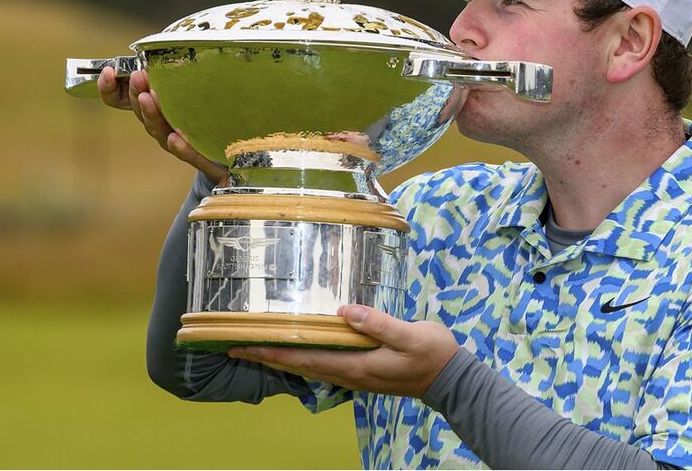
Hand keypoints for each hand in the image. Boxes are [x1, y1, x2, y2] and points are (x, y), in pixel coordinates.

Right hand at [97, 66, 228, 184]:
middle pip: (141, 112)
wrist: (236, 148)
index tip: (108, 72)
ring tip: (149, 97)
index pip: (121, 100)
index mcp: (155, 107)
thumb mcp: (192, 83)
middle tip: (138, 76)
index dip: (109, 89)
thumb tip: (169, 41)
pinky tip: (175, 137)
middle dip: (136, 93)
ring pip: (159, 131)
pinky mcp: (200, 156)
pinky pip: (187, 154)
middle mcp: (161, 125)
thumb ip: (176, 69)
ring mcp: (178, 143)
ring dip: (152, 114)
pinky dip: (180, 147)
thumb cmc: (208, 108)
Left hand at [228, 305, 459, 398]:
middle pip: (300, 366)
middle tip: (238, 347)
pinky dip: (306, 359)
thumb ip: (376, 323)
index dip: (272, 353)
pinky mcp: (365, 372)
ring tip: (261, 348)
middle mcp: (350, 375)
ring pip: (311, 368)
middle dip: (269, 356)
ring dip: (285, 359)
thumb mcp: (409, 334)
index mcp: (356, 366)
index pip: (304, 360)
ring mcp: (357, 376)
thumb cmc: (432, 354)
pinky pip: (325, 366)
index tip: (243, 347)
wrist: (453, 380)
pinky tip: (303, 351)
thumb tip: (343, 311)